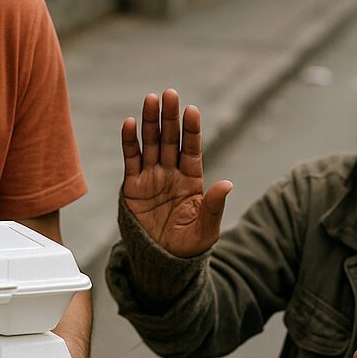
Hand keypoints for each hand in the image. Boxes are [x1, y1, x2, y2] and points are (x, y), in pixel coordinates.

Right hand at [121, 89, 232, 257]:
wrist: (163, 264)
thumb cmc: (189, 247)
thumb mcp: (206, 229)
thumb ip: (213, 206)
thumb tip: (227, 184)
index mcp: (192, 180)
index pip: (192, 149)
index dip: (192, 130)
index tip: (192, 110)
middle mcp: (171, 173)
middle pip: (170, 139)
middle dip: (170, 116)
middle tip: (170, 93)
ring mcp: (151, 178)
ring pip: (150, 143)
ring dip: (150, 121)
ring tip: (150, 99)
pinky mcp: (132, 187)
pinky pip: (131, 160)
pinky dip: (129, 141)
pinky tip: (129, 123)